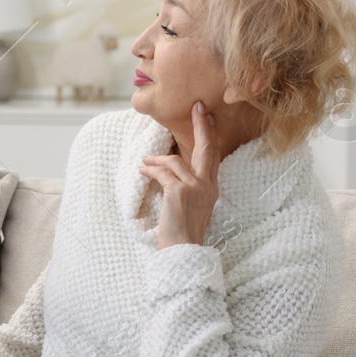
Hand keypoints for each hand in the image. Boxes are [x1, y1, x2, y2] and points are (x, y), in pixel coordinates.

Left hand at [139, 99, 220, 248]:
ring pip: (175, 161)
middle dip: (201, 126)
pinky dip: (150, 170)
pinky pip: (162, 173)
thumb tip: (173, 170)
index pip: (213, 155)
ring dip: (156, 159)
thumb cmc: (184, 231)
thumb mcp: (194, 205)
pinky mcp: (179, 192)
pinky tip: (142, 170)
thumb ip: (191, 187)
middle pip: (206, 148)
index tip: (207, 117)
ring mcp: (194, 187)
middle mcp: (207, 185)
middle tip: (196, 108)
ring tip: (144, 162)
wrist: (183, 248)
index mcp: (212, 187)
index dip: (210, 135)